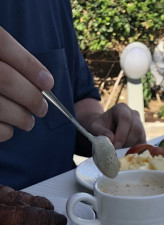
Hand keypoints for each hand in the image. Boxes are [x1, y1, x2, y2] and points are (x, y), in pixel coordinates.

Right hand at [0, 27, 53, 141]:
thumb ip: (11, 60)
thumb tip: (43, 80)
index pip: (3, 43)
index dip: (28, 64)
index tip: (48, 82)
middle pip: (6, 79)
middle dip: (32, 97)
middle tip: (42, 108)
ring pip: (0, 106)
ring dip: (23, 118)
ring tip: (28, 121)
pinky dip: (7, 130)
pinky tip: (9, 126)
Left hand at [77, 102, 145, 148]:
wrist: (104, 128)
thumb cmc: (99, 126)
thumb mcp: (94, 126)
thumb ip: (101, 131)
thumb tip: (112, 139)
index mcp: (122, 109)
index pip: (125, 119)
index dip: (122, 134)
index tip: (115, 147)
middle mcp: (134, 115)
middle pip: (136, 129)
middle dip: (127, 142)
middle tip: (118, 152)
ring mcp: (140, 125)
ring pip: (141, 137)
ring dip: (131, 147)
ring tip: (120, 153)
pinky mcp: (142, 136)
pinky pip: (143, 144)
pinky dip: (135, 151)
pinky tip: (126, 154)